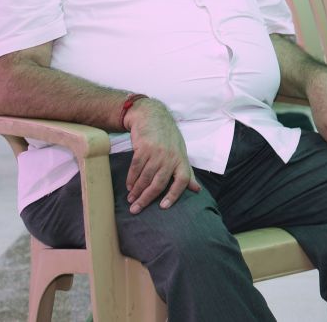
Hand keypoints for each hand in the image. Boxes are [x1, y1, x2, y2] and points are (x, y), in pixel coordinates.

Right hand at [124, 98, 199, 213]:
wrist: (152, 117)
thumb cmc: (168, 138)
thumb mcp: (180, 153)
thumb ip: (187, 172)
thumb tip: (196, 189)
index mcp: (181, 160)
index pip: (182, 180)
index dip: (174, 194)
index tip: (163, 207)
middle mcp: (170, 157)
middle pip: (159, 183)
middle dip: (146, 198)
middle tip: (135, 209)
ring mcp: (157, 152)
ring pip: (145, 177)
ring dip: (136, 191)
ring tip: (131, 200)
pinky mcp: (143, 148)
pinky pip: (136, 168)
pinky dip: (131, 179)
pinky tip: (129, 186)